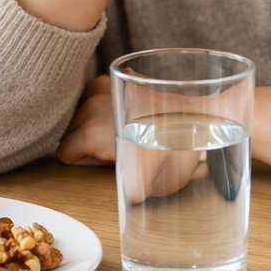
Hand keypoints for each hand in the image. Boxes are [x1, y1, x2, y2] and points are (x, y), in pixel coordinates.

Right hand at [55, 74, 201, 202]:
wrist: (206, 116)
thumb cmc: (179, 154)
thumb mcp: (150, 185)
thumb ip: (128, 189)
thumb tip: (126, 197)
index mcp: (91, 133)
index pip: (64, 152)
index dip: (85, 162)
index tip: (107, 162)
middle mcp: (92, 106)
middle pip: (70, 129)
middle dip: (87, 140)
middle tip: (118, 147)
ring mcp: (106, 85)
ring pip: (81, 108)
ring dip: (94, 118)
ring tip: (124, 127)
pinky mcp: (124, 74)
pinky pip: (100, 90)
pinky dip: (108, 99)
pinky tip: (129, 109)